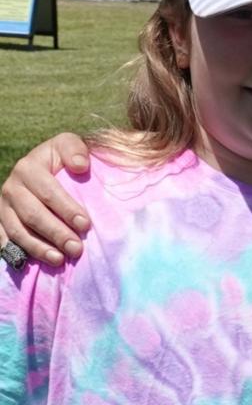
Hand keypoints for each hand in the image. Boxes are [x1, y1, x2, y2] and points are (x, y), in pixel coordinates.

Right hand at [0, 133, 92, 265]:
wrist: (43, 166)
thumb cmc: (62, 157)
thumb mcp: (68, 144)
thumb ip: (75, 150)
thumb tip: (80, 166)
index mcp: (28, 168)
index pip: (49, 193)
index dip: (67, 209)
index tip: (86, 225)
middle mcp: (11, 187)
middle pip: (33, 215)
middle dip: (56, 234)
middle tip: (77, 248)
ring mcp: (3, 206)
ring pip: (18, 231)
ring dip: (39, 248)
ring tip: (60, 260)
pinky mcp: (0, 221)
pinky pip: (6, 240)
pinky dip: (20, 252)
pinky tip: (35, 263)